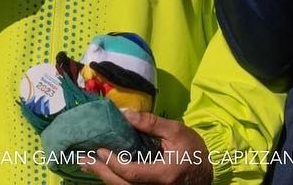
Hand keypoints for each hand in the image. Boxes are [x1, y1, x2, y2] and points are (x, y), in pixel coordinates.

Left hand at [88, 110, 212, 183]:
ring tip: (87, 163)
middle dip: (101, 172)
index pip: (132, 173)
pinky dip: (114, 179)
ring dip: (104, 176)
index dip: (113, 162)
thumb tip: (125, 113)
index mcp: (164, 174)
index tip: (100, 149)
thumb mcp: (176, 131)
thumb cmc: (194, 150)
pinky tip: (104, 169)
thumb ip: (150, 123)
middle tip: (83, 159)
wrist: (209, 171)